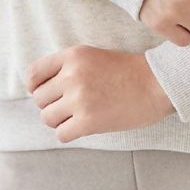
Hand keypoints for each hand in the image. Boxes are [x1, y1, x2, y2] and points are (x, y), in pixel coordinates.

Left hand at [25, 46, 175, 142]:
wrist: (155, 84)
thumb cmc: (126, 70)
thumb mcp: (93, 56)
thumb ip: (67, 67)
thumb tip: (38, 89)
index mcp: (73, 55)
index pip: (34, 74)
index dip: (35, 86)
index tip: (44, 92)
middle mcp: (72, 75)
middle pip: (39, 99)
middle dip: (51, 104)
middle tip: (69, 105)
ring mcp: (79, 99)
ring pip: (47, 118)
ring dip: (59, 120)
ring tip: (76, 116)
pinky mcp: (88, 121)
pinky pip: (61, 134)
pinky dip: (69, 133)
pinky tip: (83, 126)